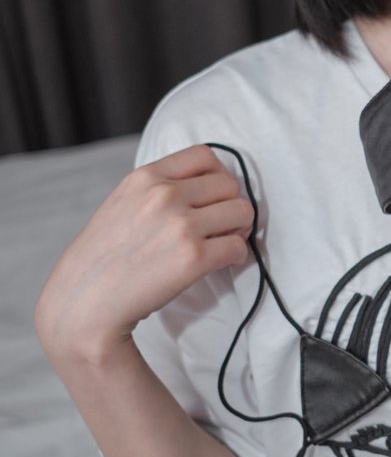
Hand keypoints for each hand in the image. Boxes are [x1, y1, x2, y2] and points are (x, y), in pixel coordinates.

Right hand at [35, 145, 253, 367]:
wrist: (82, 301)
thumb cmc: (103, 258)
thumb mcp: (122, 202)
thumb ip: (158, 189)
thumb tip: (205, 188)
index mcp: (145, 177)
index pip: (204, 155)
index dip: (216, 176)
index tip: (211, 198)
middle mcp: (164, 195)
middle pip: (229, 184)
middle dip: (229, 205)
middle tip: (219, 227)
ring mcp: (180, 225)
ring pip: (242, 212)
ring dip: (238, 230)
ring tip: (221, 244)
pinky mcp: (193, 258)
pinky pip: (238, 247)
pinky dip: (236, 256)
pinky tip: (220, 264)